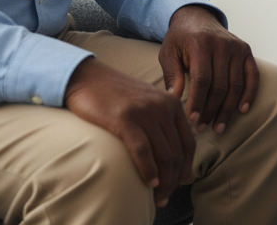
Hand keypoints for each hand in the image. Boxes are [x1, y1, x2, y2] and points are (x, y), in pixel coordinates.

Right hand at [64, 57, 194, 208]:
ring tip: (158, 198)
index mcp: (172, 103)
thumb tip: (174, 153)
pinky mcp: (125, 118)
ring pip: (163, 155)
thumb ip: (163, 118)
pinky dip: (148, 171)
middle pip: (177, 153)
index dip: (186, 168)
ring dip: (163, 182)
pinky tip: (149, 184)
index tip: (180, 184)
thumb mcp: (148, 100)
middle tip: (165, 198)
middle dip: (173, 181)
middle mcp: (163, 106)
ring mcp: (145, 111)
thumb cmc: (117, 95)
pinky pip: (143, 151)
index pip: (189, 143)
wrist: (88, 78)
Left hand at [159, 4, 258, 136]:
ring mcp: (236, 47)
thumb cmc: (180, 39)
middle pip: (220, 86)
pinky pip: (252, 75)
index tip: (192, 121)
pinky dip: (249, 94)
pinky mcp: (245, 50)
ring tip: (218, 127)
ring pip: (235, 85)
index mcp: (200, 43)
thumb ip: (172, 75)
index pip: (202, 79)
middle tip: (202, 128)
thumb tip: (174, 100)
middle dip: (211, 111)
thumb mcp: (169, 53)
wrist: (197, 17)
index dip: (198, 102)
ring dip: (228, 109)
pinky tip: (242, 110)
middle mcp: (222, 44)